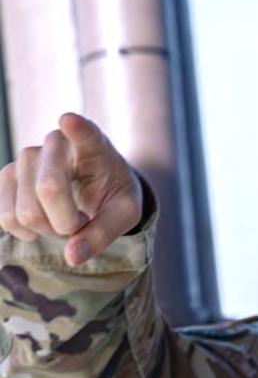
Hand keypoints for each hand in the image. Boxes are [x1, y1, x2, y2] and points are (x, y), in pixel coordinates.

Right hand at [0, 113, 142, 265]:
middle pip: (48, 189)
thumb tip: (72, 257)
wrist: (93, 187)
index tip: (69, 121)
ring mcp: (24, 157)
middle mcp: (55, 143)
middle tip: (82, 223)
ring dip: (47, 230)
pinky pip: (5, 217)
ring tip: (64, 220)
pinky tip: (43, 222)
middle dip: (67, 223)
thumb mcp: (125, 214)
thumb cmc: (113, 195)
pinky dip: (26, 232)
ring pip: (25, 211)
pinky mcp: (5, 176)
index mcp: (94, 145)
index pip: (85, 133)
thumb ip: (104, 233)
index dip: (77, 129)